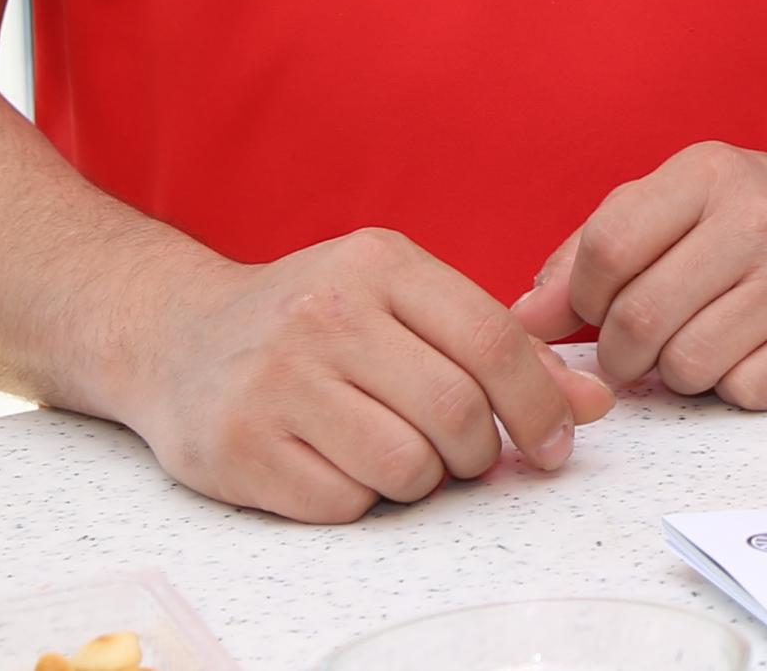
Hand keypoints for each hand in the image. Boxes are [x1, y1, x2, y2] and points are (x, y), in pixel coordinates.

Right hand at [107, 228, 613, 522]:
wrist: (174, 337)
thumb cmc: (312, 319)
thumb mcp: (401, 301)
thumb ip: (496, 345)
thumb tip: (592, 402)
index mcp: (377, 263)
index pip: (492, 341)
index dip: (541, 402)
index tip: (559, 440)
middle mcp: (324, 313)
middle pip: (456, 411)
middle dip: (483, 450)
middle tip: (472, 454)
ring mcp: (277, 382)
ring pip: (407, 466)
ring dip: (424, 478)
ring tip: (400, 452)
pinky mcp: (241, 448)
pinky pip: (346, 503)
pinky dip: (362, 498)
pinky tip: (339, 463)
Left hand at [517, 139, 766, 410]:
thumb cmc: (755, 217)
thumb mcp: (678, 201)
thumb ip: (594, 249)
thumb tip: (527, 317)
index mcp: (712, 174)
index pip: (608, 248)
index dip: (581, 297)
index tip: (593, 307)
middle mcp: (762, 220)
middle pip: (639, 320)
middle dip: (619, 352)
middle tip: (633, 348)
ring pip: (686, 367)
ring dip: (674, 372)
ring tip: (695, 344)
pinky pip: (742, 392)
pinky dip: (730, 386)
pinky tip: (745, 353)